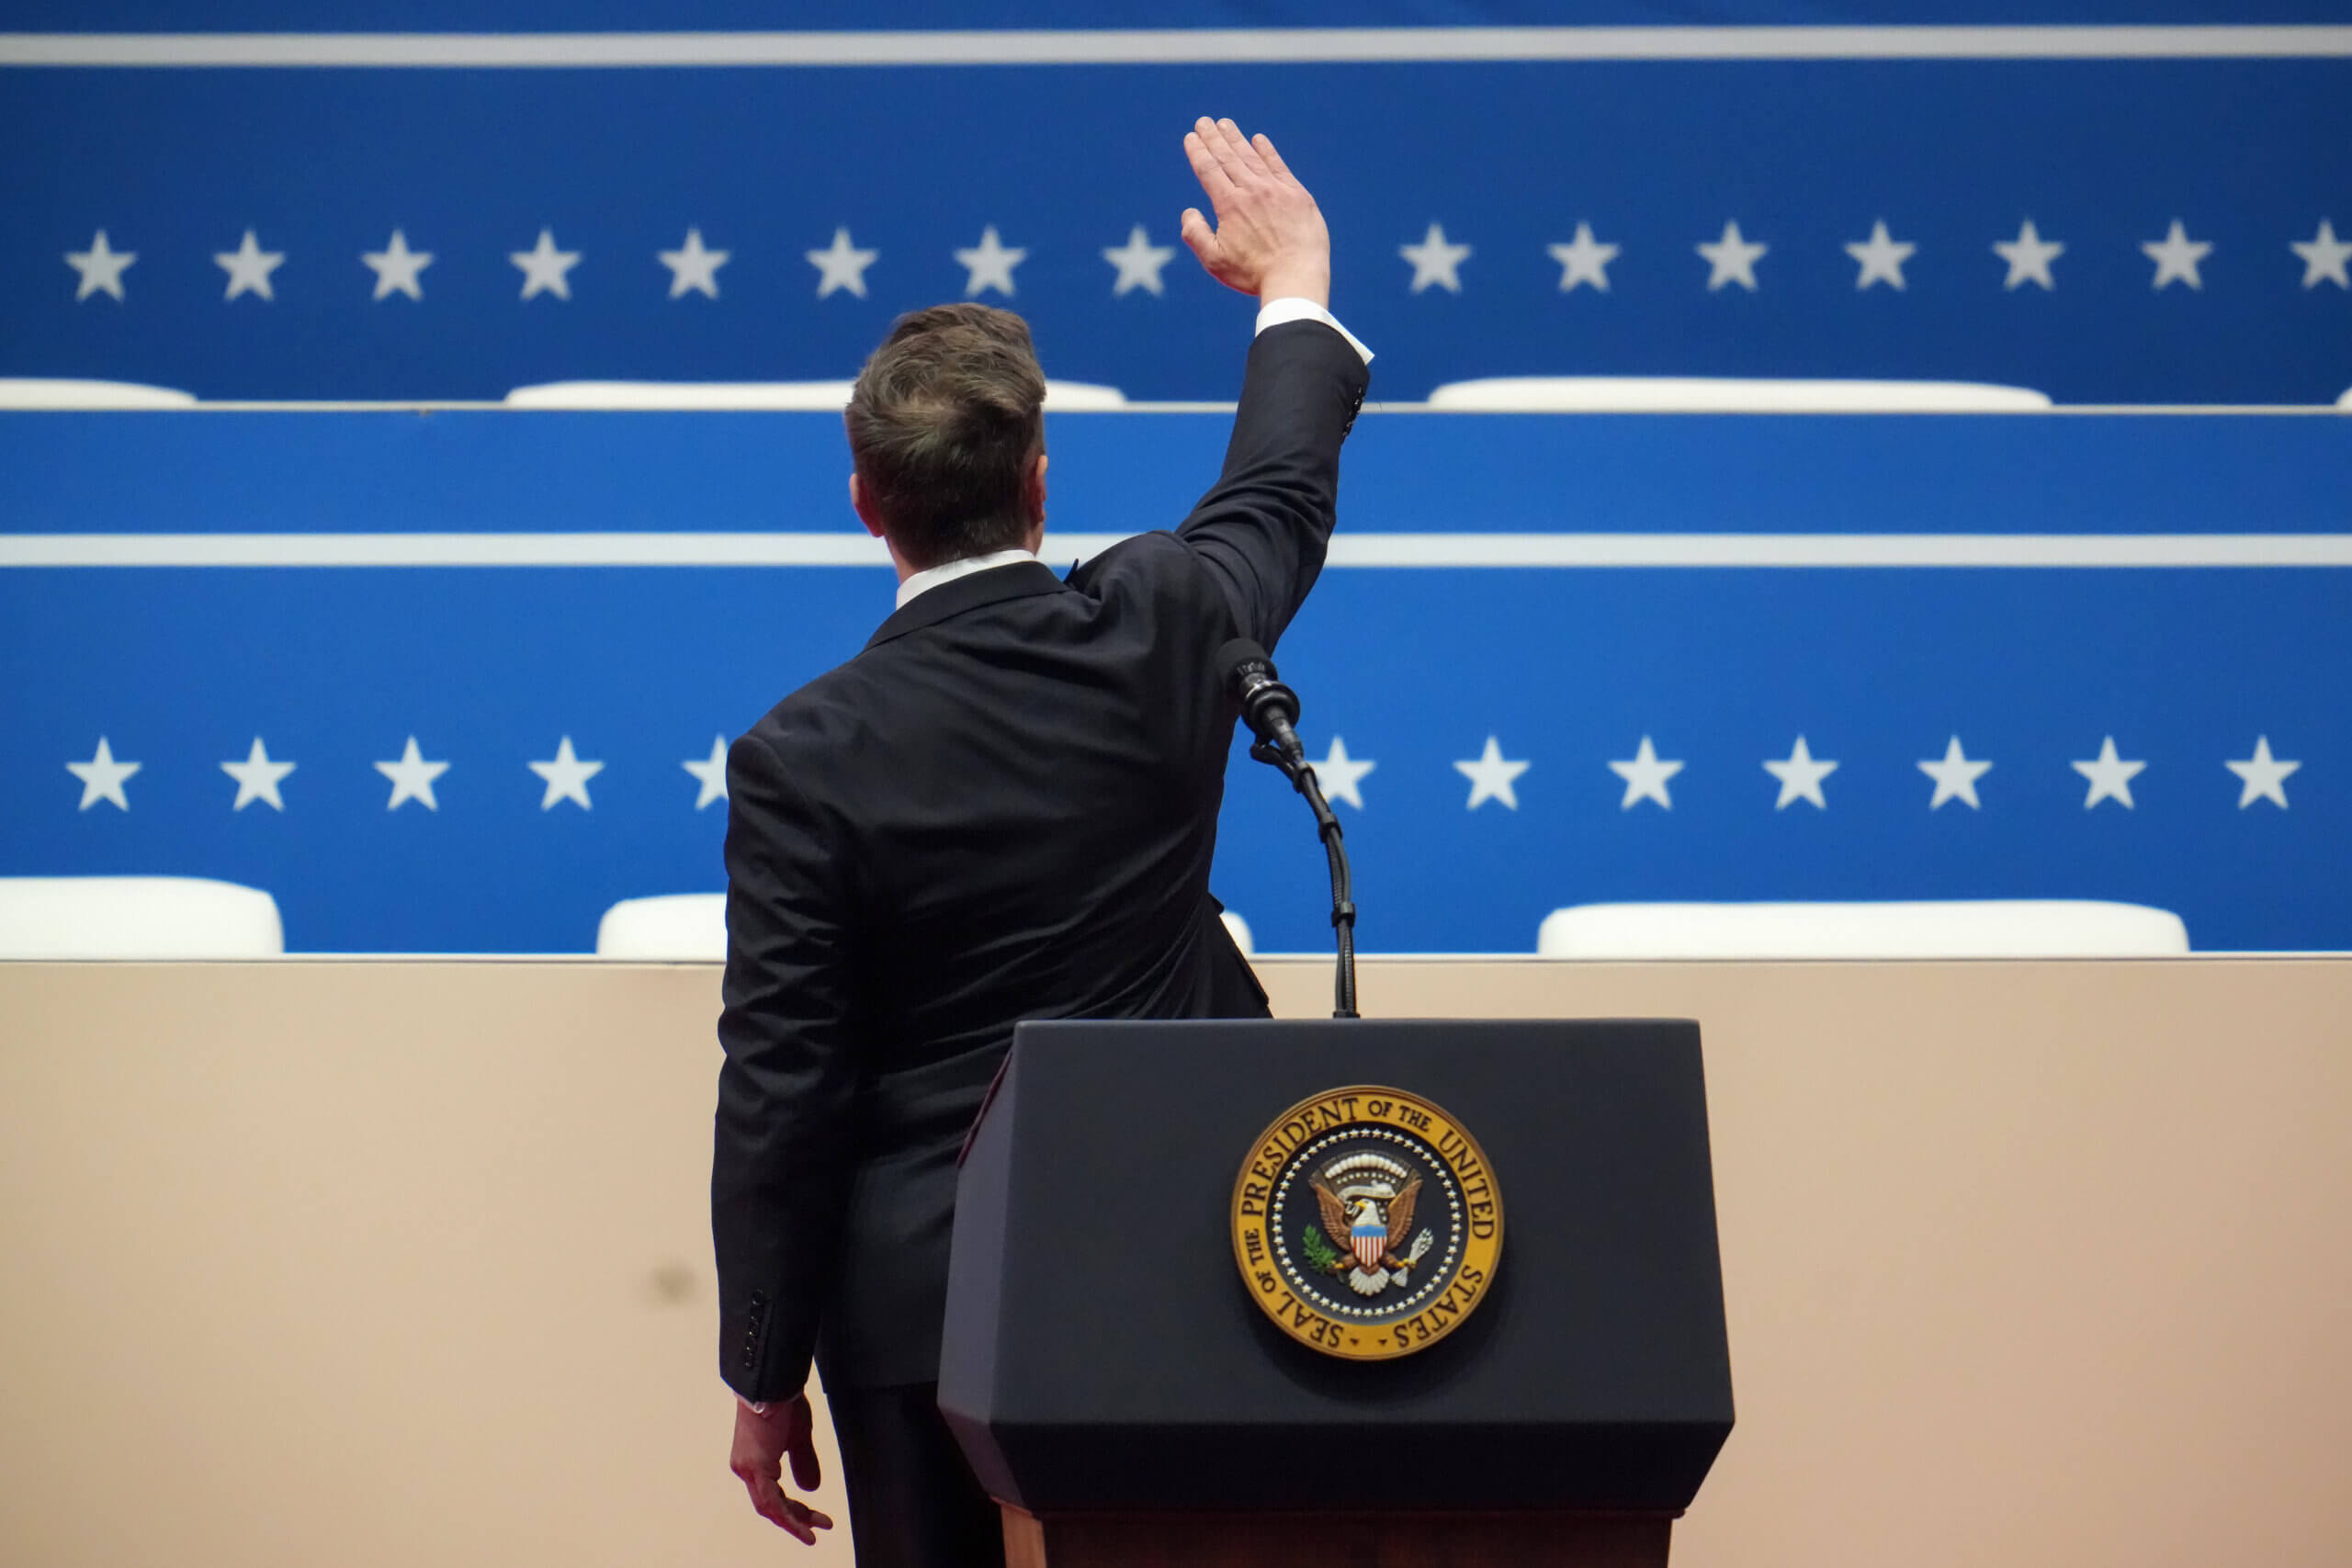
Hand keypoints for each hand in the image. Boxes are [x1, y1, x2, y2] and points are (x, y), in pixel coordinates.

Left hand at [730, 1393, 834, 1545]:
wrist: (774, 1383)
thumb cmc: (784, 1401)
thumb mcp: (798, 1437)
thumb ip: (803, 1462)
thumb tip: (811, 1488)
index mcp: (754, 1459)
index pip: (773, 1493)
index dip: (794, 1508)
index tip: (815, 1517)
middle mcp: (745, 1467)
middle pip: (770, 1505)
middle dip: (796, 1517)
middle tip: (819, 1526)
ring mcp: (748, 1468)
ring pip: (769, 1507)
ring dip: (793, 1522)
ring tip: (812, 1534)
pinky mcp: (755, 1467)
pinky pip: (771, 1501)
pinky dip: (787, 1517)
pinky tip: (803, 1526)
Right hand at [1180, 117, 1331, 307]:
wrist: (1297, 277)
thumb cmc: (1253, 275)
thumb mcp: (1215, 261)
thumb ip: (1195, 234)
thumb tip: (1188, 211)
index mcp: (1229, 204)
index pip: (1208, 169)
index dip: (1198, 151)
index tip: (1191, 137)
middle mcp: (1252, 190)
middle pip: (1227, 157)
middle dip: (1213, 137)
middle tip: (1204, 121)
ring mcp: (1276, 189)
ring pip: (1251, 157)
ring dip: (1236, 139)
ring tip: (1225, 124)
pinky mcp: (1297, 195)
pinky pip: (1279, 166)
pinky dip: (1267, 151)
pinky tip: (1259, 140)